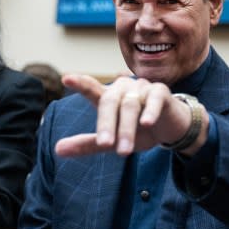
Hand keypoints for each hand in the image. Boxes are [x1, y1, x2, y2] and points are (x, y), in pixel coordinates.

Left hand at [55, 74, 208, 156]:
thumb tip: (57, 150)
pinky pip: (154, 98)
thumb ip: (87, 144)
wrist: (171, 128)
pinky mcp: (161, 92)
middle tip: (105, 144)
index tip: (66, 78)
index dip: (80, 83)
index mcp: (109, 97)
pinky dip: (150, 111)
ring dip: (127, 128)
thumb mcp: (113, 141)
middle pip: (110, 102)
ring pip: (130, 105)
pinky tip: (146, 123)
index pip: (92, 90)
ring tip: (124, 150)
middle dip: (107, 124)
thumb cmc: (139, 130)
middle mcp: (123, 89)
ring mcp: (142, 88)